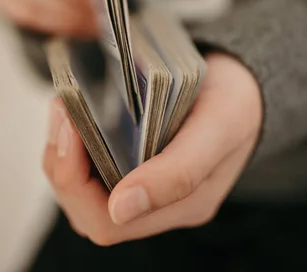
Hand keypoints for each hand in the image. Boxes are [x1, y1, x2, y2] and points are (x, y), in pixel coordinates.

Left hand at [43, 53, 262, 245]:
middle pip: (87, 209)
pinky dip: (74, 143)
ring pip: (83, 190)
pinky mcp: (136, 164)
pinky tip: (77, 114)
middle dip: (61, 163)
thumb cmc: (236, 103)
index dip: (74, 181)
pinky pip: (90, 168)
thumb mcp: (218, 128)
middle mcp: (160, 204)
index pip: (106, 221)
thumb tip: (121, 210)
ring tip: (65, 109)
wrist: (245, 84)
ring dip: (62, 152)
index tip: (70, 126)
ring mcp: (146, 185)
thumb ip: (179, 173)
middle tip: (62, 111)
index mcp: (183, 205)